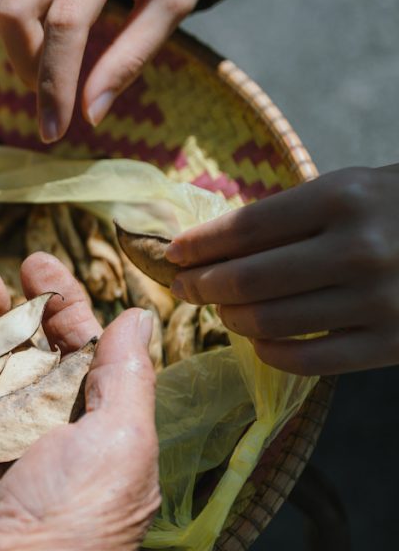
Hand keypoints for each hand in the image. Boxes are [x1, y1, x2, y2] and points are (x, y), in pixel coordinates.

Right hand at [0, 0, 216, 141]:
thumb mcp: (174, 1)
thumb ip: (132, 55)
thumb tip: (90, 113)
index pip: (67, 20)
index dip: (56, 82)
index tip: (55, 130)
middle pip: (15, 10)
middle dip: (28, 66)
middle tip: (57, 95)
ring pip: (0, 0)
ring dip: (18, 47)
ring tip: (55, 64)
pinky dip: (17, 24)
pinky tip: (47, 36)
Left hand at [169, 165, 398, 375]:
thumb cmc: (397, 208)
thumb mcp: (349, 189)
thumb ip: (286, 214)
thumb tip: (206, 245)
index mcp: (343, 197)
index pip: (243, 228)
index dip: (198, 245)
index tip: (174, 253)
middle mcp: (357, 248)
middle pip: (246, 279)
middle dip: (201, 286)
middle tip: (184, 288)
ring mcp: (377, 300)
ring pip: (269, 322)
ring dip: (231, 319)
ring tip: (223, 310)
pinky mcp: (391, 344)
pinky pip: (307, 360)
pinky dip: (269, 352)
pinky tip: (259, 340)